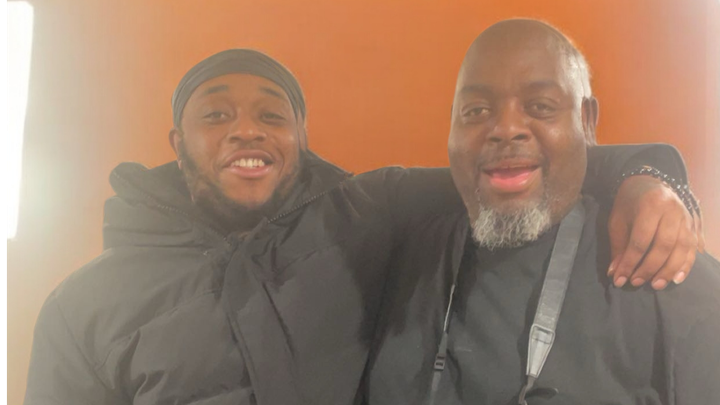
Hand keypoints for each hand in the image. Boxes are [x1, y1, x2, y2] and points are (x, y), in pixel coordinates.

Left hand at [608, 175, 703, 289]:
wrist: (648, 182)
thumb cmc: (629, 204)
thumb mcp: (618, 221)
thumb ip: (618, 247)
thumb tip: (616, 273)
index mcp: (651, 205)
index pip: (641, 240)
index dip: (630, 262)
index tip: (620, 279)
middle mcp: (673, 210)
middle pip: (664, 245)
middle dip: (649, 268)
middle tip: (636, 283)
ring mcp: (686, 217)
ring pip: (682, 248)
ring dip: (669, 270)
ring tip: (656, 285)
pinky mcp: (694, 224)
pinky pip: (692, 248)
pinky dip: (685, 266)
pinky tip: (676, 279)